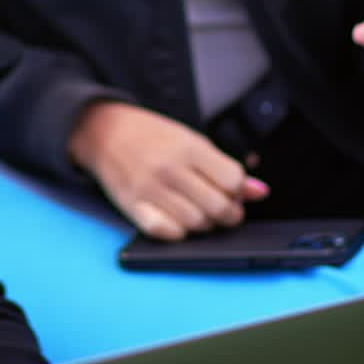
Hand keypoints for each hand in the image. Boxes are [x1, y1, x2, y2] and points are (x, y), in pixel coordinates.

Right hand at [68, 100, 269, 240]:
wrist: (103, 131)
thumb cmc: (152, 137)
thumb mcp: (191, 141)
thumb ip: (225, 167)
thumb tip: (260, 192)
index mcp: (188, 147)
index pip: (232, 181)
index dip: (237, 191)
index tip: (229, 190)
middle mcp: (170, 168)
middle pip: (218, 208)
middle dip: (228, 214)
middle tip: (220, 209)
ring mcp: (149, 189)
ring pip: (196, 225)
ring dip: (204, 224)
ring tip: (197, 212)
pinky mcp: (132, 206)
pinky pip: (167, 233)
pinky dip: (178, 232)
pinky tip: (176, 220)